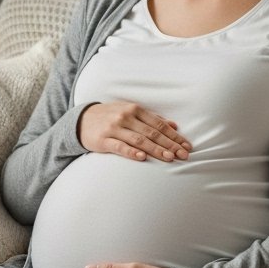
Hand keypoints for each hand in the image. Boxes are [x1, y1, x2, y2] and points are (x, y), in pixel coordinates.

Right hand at [77, 102, 191, 162]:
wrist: (82, 120)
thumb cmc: (111, 117)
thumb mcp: (130, 113)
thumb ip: (152, 119)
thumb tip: (174, 125)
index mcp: (135, 109)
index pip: (159, 124)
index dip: (174, 136)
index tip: (187, 146)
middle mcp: (125, 117)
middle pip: (152, 133)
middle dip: (170, 144)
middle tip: (183, 155)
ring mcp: (114, 128)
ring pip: (139, 140)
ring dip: (156, 149)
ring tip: (169, 158)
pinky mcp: (103, 140)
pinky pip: (120, 147)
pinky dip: (132, 152)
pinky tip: (142, 158)